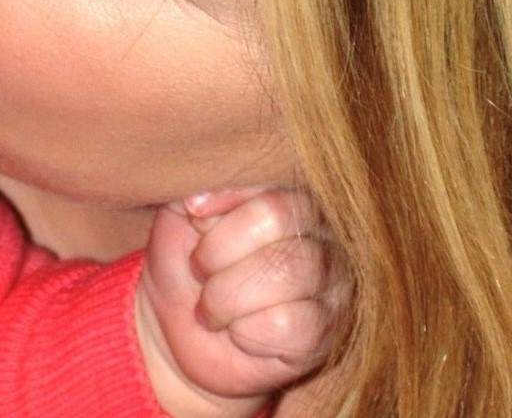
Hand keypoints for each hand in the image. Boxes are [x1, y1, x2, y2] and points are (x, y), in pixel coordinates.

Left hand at [136, 187, 347, 416]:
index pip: (270, 178)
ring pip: (285, 271)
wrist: (178, 331)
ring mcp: (334, 282)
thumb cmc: (186, 263)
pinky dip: (244, 331)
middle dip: (217, 250)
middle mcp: (325, 231)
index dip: (227, 197)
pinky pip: (285, 323)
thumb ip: (198, 188)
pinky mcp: (326, 332)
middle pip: (277, 217)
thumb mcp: (180, 213)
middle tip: (199, 270)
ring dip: (225, 295)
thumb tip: (203, 201)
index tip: (192, 214)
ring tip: (212, 307)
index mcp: (291, 192)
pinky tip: (238, 332)